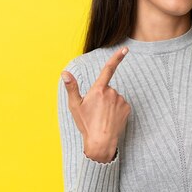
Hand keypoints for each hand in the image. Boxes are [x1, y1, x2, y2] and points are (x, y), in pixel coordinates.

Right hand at [61, 47, 130, 162]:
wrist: (101, 142)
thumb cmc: (87, 124)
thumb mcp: (75, 106)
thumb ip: (71, 87)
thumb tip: (64, 73)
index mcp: (98, 90)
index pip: (108, 69)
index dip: (117, 57)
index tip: (125, 49)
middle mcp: (112, 92)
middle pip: (106, 89)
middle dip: (102, 97)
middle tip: (95, 112)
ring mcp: (121, 100)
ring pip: (114, 98)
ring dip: (109, 104)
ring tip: (102, 117)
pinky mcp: (127, 108)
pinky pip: (121, 105)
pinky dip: (116, 110)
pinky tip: (111, 119)